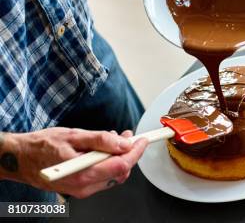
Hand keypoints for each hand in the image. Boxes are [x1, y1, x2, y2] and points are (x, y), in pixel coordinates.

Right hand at [3, 128, 146, 197]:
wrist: (19, 158)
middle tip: (126, 135)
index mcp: (83, 174)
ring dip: (118, 157)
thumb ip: (101, 140)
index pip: (122, 165)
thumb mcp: (74, 135)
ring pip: (112, 175)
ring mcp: (81, 190)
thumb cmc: (41, 146)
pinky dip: (107, 163)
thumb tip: (124, 142)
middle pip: (120, 172)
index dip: (136, 151)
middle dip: (128, 153)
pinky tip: (101, 150)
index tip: (142, 140)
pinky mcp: (79, 189)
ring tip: (111, 139)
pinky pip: (102, 177)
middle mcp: (84, 187)